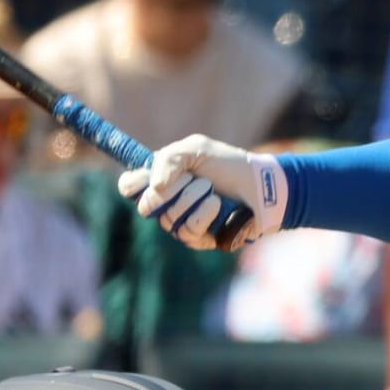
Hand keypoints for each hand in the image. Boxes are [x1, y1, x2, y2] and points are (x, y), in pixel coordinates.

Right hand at [117, 134, 284, 250]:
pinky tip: (217, 204)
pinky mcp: (198, 239)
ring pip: (168, 219)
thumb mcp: (198, 149)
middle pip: (146, 205)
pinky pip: (187, 231)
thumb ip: (170, 159)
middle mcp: (167, 203)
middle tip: (194, 178)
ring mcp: (181, 223)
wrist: (261, 186)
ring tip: (211, 189)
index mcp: (161, 178)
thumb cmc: (230, 165)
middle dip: (171, 189)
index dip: (133, 184)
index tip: (148, 177)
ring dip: (191, 199)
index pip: (129, 187)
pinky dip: (203, 214)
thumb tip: (155, 186)